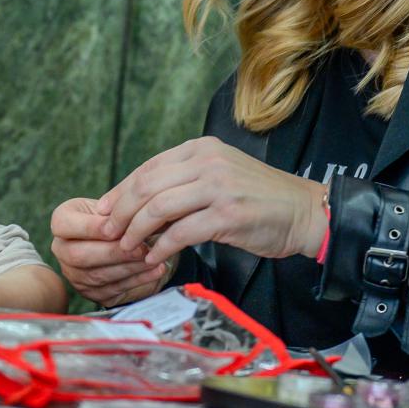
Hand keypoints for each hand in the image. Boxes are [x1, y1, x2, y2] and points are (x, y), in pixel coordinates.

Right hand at [52, 196, 170, 306]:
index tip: (117, 227)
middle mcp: (62, 249)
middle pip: (78, 255)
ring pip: (97, 275)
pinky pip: (112, 289)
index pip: (64, 224)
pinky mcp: (91, 293)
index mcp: (62, 221)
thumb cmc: (120, 216)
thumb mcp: (116, 206)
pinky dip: (137, 280)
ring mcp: (74, 274)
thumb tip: (129, 222)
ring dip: (129, 268)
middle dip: (113, 253)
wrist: (129, 236)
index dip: (90, 228)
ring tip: (153, 259)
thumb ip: (117, 211)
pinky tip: (155, 271)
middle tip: (141, 249)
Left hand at [99, 137, 327, 267]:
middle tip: (108, 233)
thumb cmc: (259, 198)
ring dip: (136, 232)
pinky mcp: (228, 215)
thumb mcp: (220, 175)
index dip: (120, 191)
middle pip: (147, 186)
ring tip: (127, 248)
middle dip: (121, 212)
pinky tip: (154, 258)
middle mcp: (208, 162)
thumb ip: (185, 182)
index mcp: (202, 149)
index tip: (104, 212)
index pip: (148, 168)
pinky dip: (162, 247)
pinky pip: (181, 232)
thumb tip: (139, 203)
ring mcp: (218, 187)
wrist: (304, 211)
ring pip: (159, 208)